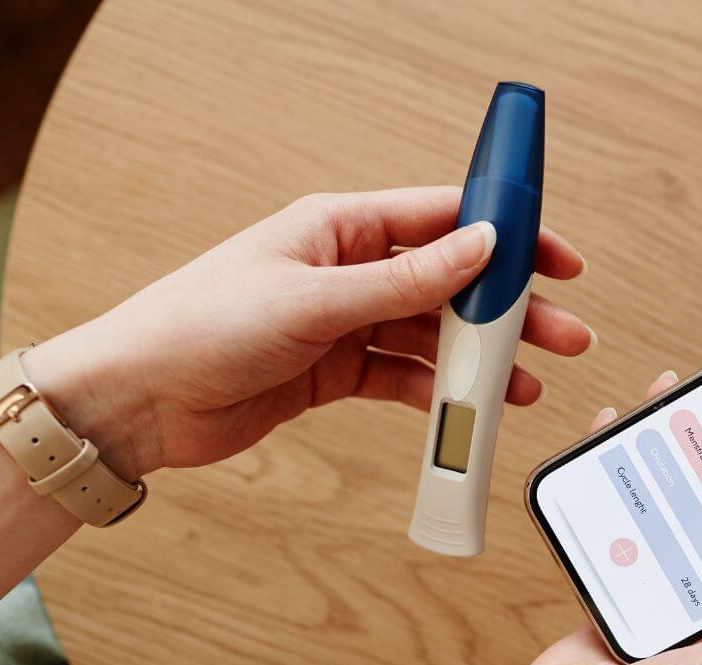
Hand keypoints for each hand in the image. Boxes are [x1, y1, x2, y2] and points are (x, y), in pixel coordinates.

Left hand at [26, 187, 592, 478]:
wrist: (137, 402)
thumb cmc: (199, 326)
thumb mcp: (314, 300)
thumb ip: (404, 281)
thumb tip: (480, 249)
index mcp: (339, 227)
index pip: (443, 219)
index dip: (507, 236)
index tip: (557, 257)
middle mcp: (346, 270)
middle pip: (450, 283)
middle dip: (508, 310)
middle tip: (564, 334)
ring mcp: (342, 322)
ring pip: (433, 335)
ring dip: (481, 360)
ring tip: (529, 384)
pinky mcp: (333, 371)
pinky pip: (404, 378)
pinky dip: (439, 394)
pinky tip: (474, 408)